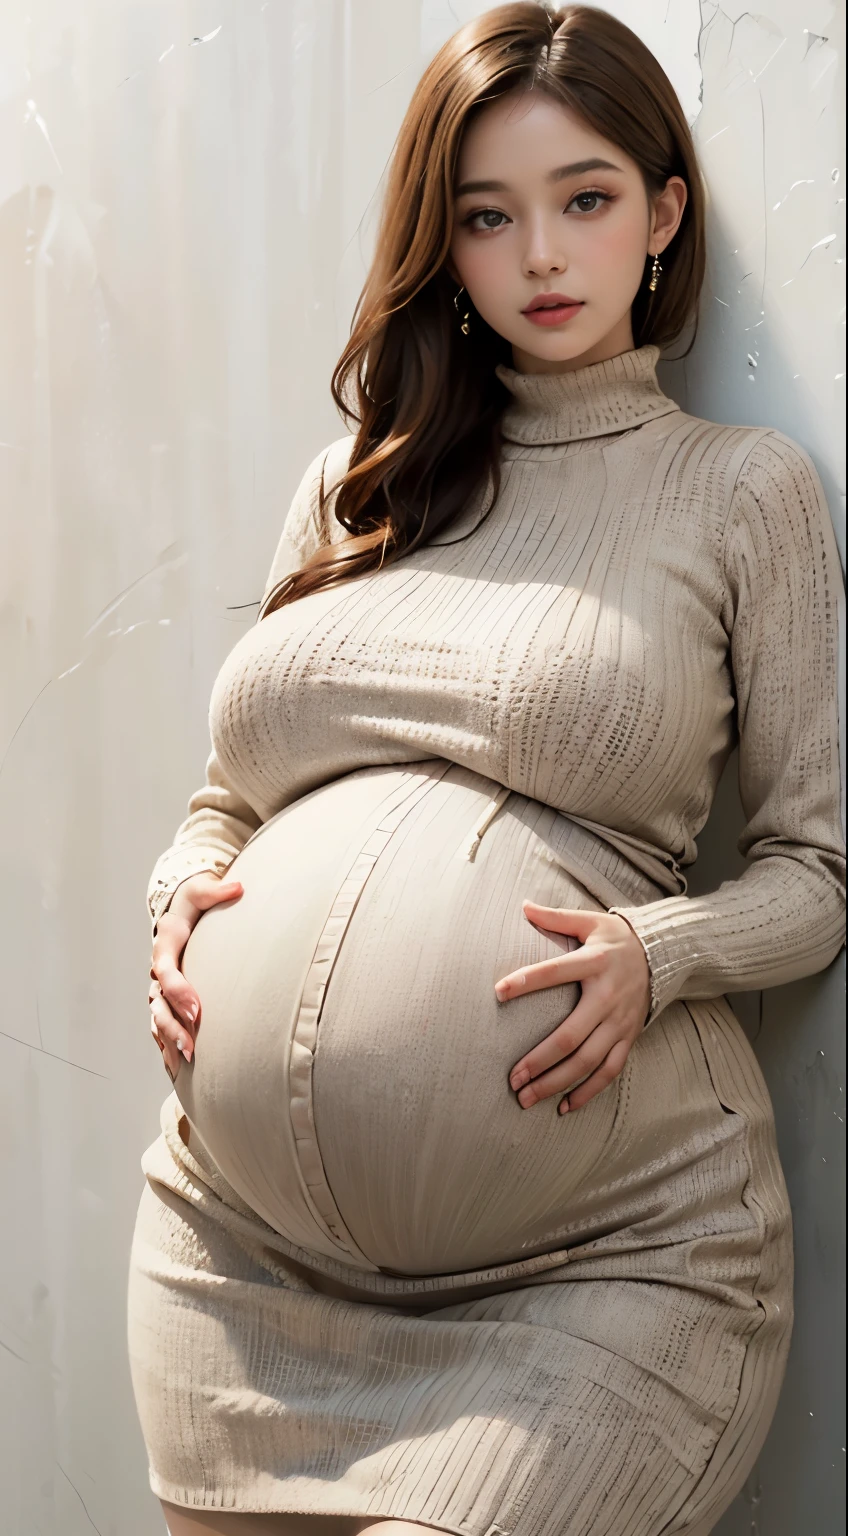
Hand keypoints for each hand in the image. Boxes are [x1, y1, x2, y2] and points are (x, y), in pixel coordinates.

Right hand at [148, 871, 243, 1078]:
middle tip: (193, 1047)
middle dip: (173, 1027)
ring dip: (170, 1039)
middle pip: (158, 1004)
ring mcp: (160, 985)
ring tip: (188, 1062)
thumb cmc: (193, 899)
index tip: (198, 1010)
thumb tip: (238, 887)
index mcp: (166, 945)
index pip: (167, 973)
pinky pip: (161, 1023)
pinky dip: (167, 1043)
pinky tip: (178, 1067)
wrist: (179, 906)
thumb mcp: (202, 890)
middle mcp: (158, 969)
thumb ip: (217, 890)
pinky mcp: (167, 995)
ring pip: (158, 1018)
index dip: (179, 992)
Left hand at [495, 901, 651, 1113]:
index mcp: (595, 962)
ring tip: (527, 1098)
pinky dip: (587, 1092)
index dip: (527, 981)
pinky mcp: (628, 1038)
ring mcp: (620, 1023)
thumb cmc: (617, 938)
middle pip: (572, 1036)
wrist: (665, 955)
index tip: (498, 992)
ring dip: (557, 1083)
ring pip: (588, 1061)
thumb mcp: (590, 921)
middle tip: (512, 1078)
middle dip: (540, 1060)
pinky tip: (563, 1107)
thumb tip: (523, 906)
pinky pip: (608, 1072)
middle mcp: (608, 997)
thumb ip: (556, 917)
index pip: (556, 971)